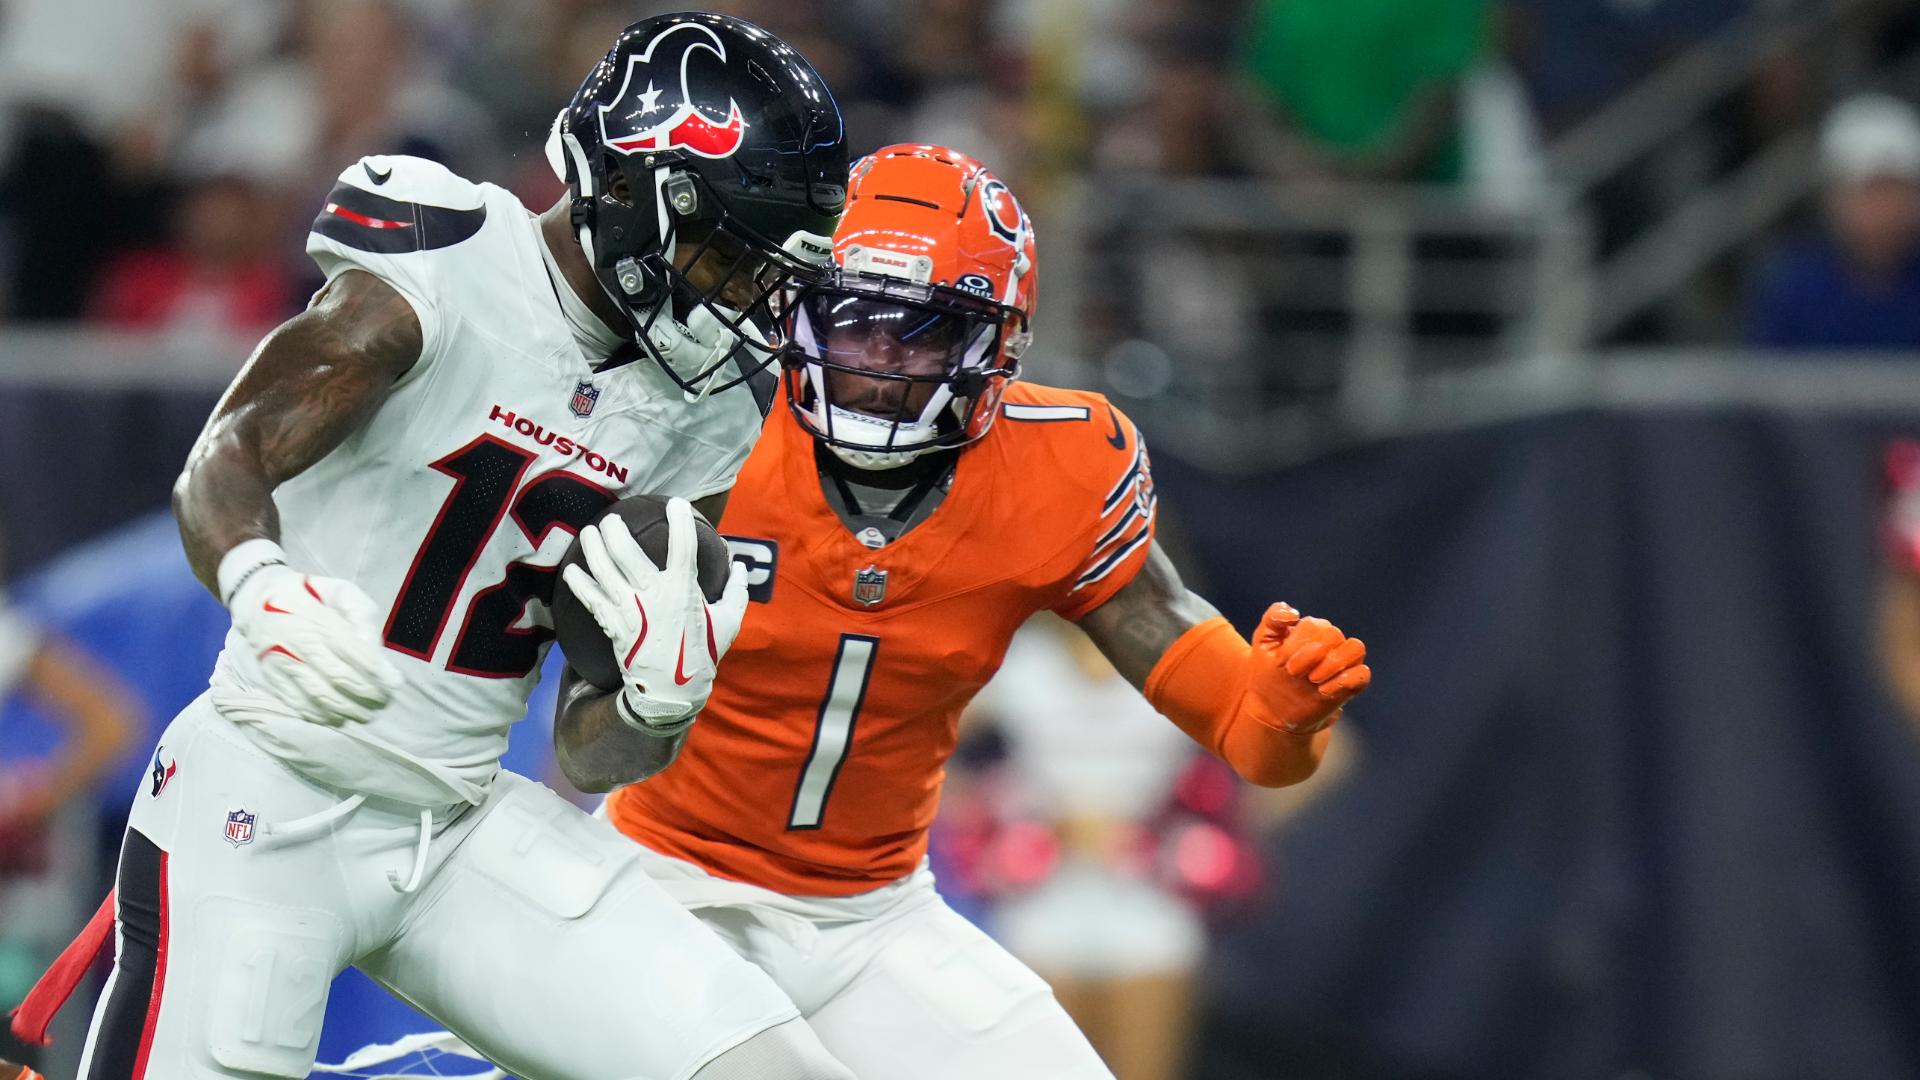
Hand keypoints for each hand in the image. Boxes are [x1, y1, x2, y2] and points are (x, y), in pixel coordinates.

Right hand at [228, 565, 402, 724]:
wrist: (258, 600)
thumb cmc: (311, 596)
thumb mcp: (341, 591)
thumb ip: (361, 615)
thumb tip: (374, 648)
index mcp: (318, 618)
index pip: (353, 650)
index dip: (377, 670)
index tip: (395, 683)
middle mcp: (299, 642)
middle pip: (338, 676)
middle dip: (366, 693)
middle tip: (384, 702)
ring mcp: (283, 662)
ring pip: (318, 694)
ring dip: (347, 709)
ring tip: (366, 715)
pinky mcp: (272, 676)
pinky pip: (296, 702)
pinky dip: (320, 715)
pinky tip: (337, 718)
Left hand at [560, 498, 749, 729]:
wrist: (673, 690)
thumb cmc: (704, 653)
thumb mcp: (729, 622)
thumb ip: (736, 592)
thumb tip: (741, 569)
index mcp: (684, 591)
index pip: (683, 547)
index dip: (680, 522)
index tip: (677, 504)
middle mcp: (654, 596)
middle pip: (628, 554)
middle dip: (616, 531)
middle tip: (610, 519)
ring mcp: (631, 611)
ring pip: (605, 572)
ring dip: (594, 549)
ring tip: (589, 532)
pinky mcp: (615, 626)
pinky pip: (592, 601)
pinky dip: (580, 585)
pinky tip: (571, 571)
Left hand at [1245, 603, 1369, 734]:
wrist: (1273, 706)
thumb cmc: (1268, 670)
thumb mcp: (1263, 643)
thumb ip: (1273, 619)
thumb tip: (1293, 613)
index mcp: (1311, 629)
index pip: (1313, 625)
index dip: (1297, 644)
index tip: (1281, 663)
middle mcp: (1331, 641)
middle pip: (1334, 634)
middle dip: (1311, 654)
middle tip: (1293, 672)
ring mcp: (1343, 662)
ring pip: (1356, 648)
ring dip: (1334, 663)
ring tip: (1313, 679)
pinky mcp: (1351, 684)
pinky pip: (1363, 675)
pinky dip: (1347, 680)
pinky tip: (1324, 691)